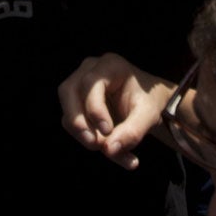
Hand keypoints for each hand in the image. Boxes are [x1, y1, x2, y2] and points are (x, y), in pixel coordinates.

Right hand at [58, 53, 175, 171]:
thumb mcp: (149, 114)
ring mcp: (79, 86)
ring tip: (103, 148)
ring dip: (80, 132)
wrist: (147, 103)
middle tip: (93, 143)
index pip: (91, 83)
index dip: (95, 108)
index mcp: (110, 65)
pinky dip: (85, 138)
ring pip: (66, 109)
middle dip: (78, 120)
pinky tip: (109, 149)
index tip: (107, 131)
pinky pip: (72, 123)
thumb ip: (132, 132)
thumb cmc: (149, 101)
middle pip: (68, 91)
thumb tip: (110, 150)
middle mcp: (89, 70)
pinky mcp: (76, 104)